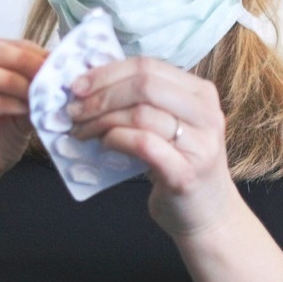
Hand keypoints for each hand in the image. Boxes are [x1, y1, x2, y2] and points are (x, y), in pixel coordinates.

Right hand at [0, 39, 48, 206]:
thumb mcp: (18, 106)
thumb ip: (31, 85)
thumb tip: (59, 67)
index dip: (30, 51)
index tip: (58, 62)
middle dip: (21, 61)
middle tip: (50, 73)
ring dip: (10, 80)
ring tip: (38, 92)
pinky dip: (0, 102)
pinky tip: (21, 108)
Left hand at [65, 58, 238, 237]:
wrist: (208, 215)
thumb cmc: (178, 165)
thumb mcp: (168, 125)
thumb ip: (141, 102)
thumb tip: (90, 84)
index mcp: (200, 93)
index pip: (147, 66)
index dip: (107, 72)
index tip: (77, 85)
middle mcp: (206, 114)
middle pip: (144, 84)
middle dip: (101, 95)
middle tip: (74, 109)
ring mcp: (200, 144)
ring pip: (141, 113)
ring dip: (101, 120)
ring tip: (81, 130)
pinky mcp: (186, 174)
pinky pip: (143, 144)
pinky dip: (116, 139)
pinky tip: (104, 145)